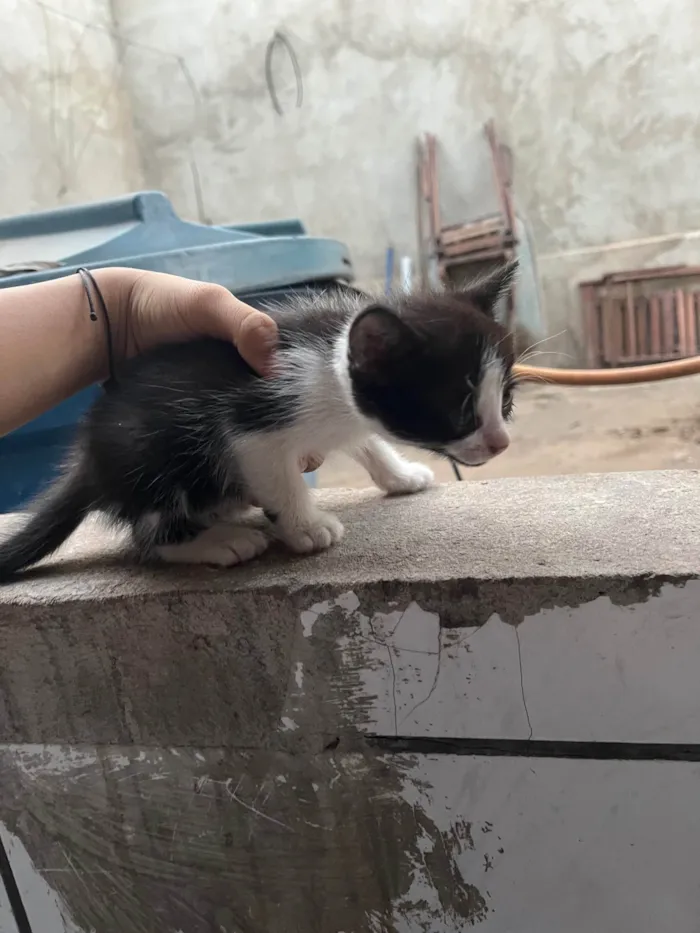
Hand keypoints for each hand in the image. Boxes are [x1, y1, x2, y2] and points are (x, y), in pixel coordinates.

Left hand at [116, 270, 322, 473]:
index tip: (311, 439)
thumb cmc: (162, 305)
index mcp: (263, 357)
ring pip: (264, 449)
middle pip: (290, 428)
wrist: (108, 327)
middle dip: (296, 451)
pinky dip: (241, 473)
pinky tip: (241, 487)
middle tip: (291, 467)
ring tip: (267, 482)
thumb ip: (244, 324)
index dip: (315, 416)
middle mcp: (251, 389)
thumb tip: (275, 366)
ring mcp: (228, 414)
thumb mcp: (208, 303)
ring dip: (271, 469)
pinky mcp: (204, 433)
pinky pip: (231, 458)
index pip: (306, 393)